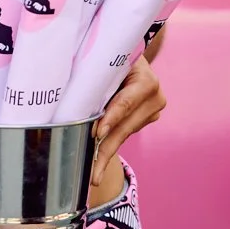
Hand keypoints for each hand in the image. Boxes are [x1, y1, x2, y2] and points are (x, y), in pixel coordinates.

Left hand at [92, 57, 165, 185]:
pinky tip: (99, 161)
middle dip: (105, 150)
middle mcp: (155, 98)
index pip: (125, 102)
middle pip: (124, 126)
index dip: (111, 118)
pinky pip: (125, 133)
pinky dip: (110, 144)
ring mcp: (153, 111)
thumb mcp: (108, 60)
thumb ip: (98, 77)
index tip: (97, 134)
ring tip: (93, 174)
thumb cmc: (113, 54)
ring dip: (106, 151)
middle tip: (93, 174)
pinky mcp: (147, 119)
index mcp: (146, 81)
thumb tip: (73, 99)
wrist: (132, 54)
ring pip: (124, 134)